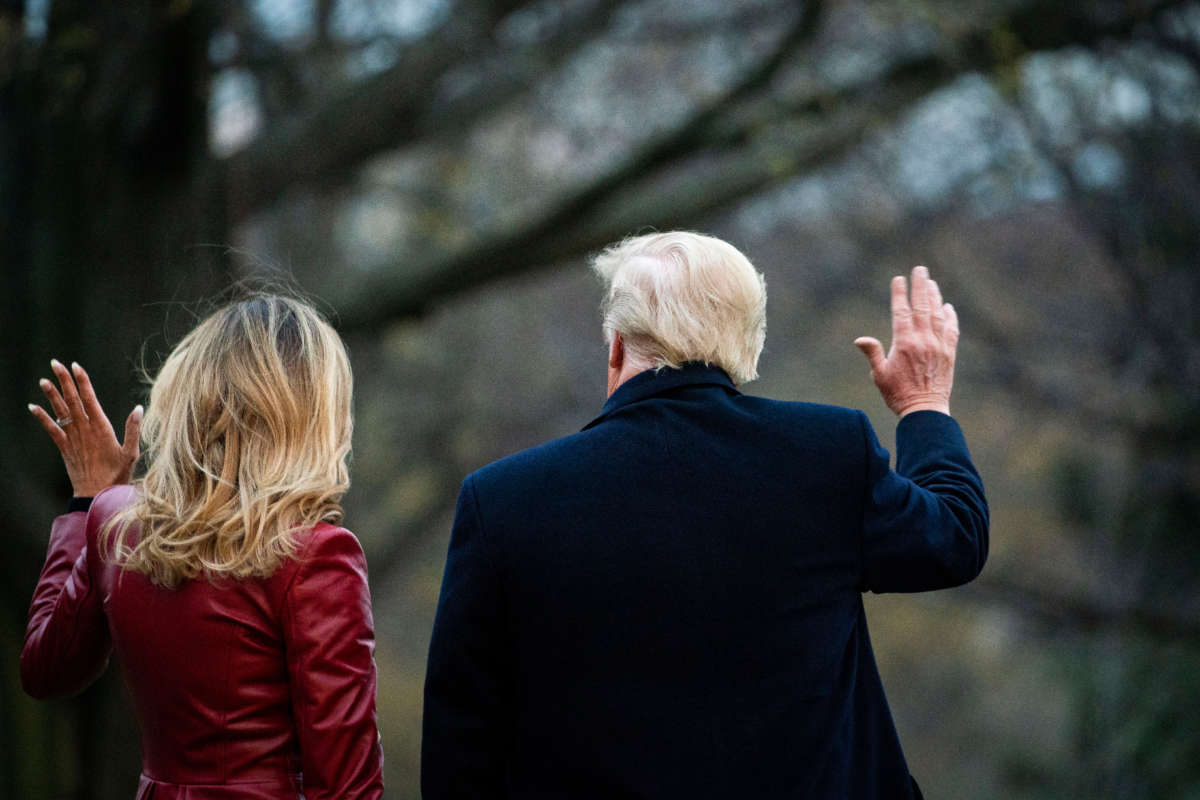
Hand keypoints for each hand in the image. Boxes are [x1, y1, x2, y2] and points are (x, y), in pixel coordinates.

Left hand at [27, 360, 142, 497]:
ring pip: (60, 412)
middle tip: (56, 364)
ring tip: (44, 380)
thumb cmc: (117, 475)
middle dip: (64, 381)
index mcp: (101, 428)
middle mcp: (85, 430)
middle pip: (73, 400)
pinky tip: (33, 407)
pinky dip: (42, 418)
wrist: (96, 494)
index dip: (82, 382)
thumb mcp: (131, 452)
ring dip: (52, 395)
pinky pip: (51, 430)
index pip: (90, 399)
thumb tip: (139, 408)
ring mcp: (73, 438)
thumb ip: (133, 429)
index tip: (76, 367)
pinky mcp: (64, 448)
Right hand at [854, 266, 957, 417]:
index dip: (899, 293)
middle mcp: (923, 339)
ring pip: (938, 314)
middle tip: (920, 269)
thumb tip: (860, 339)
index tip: (898, 279)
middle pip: (922, 306)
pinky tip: (947, 307)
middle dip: (920, 285)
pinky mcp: (949, 353)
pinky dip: (950, 316)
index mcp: (904, 342)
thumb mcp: (879, 375)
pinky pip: (952, 329)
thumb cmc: (898, 394)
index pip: (901, 311)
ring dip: (935, 296)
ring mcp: (938, 345)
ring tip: (931, 283)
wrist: (925, 410)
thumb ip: (872, 353)